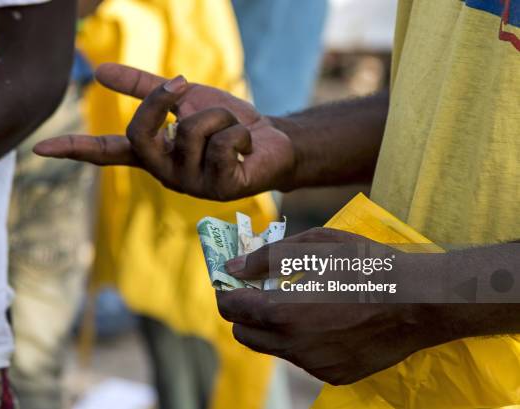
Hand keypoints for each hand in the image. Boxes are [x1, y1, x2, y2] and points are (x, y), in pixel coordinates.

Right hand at [33, 63, 295, 200]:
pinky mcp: (221, 188)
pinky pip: (222, 143)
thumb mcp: (186, 100)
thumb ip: (145, 88)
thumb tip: (96, 71)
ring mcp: (191, 185)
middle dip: (162, 100)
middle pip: (140, 132)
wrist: (273, 141)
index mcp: (153, 154)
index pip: (107, 153)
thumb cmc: (226, 124)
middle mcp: (165, 173)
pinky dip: (240, 132)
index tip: (40, 148)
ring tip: (232, 131)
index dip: (75, 149)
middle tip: (184, 83)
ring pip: (190, 131)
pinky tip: (246, 148)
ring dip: (218, 116)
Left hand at [217, 227, 451, 384]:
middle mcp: (293, 346)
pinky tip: (326, 320)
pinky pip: (303, 359)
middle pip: (244, 334)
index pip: (231, 309)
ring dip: (273, 327)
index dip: (227, 293)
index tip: (233, 282)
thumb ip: (266, 258)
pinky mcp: (335, 375)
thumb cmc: (366, 264)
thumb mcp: (315, 246)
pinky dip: (302, 341)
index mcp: (282, 312)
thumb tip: (232, 268)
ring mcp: (314, 365)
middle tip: (261, 292)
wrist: (419, 301)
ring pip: (273, 348)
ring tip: (298, 302)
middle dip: (244, 313)